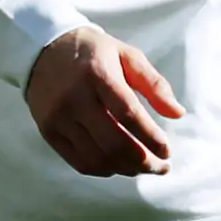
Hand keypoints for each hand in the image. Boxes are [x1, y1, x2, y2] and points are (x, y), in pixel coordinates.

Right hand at [25, 26, 183, 176]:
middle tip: (161, 167)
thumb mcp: (127, 55)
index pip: (128, 114)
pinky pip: (80, 162)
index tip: (168, 151)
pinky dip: (104, 170)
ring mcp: (59, 117)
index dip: (151, 138)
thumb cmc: (93, 52)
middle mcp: (75, 98)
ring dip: (126, 169)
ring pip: (97, 158)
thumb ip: (154, 83)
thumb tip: (177, 113)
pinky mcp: (49, 131)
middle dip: (143, 161)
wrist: (43, 49)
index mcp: (98, 74)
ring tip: (143, 168)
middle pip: (113, 143)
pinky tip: (119, 166)